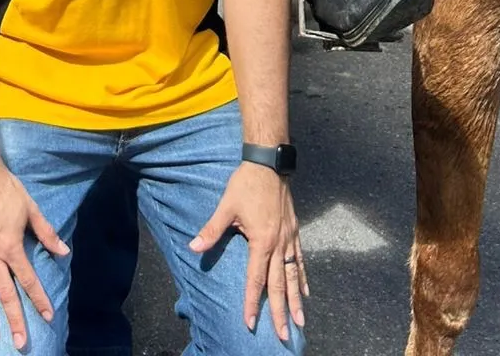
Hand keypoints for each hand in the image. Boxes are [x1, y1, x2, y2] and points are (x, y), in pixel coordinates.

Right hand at [0, 166, 68, 348]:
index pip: (28, 279)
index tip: (48, 316)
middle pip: (5, 293)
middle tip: (19, 342)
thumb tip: (64, 251)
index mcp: (11, 246)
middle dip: (14, 319)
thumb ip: (46, 233)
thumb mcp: (31, 209)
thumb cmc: (6, 189)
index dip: (39, 299)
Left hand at [191, 162, 306, 340]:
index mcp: (262, 241)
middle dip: (280, 312)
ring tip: (300, 322)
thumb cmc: (246, 184)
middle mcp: (279, 244)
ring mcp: (289, 238)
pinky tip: (306, 291)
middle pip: (279, 285)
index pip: (255, 279)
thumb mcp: (226, 206)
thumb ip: (212, 230)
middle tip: (284, 336)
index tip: (251, 324)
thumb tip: (194, 248)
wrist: (269, 163)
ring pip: (293, 276)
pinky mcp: (294, 231)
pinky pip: (300, 259)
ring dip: (296, 300)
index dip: (251, 303)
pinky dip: (302, 277)